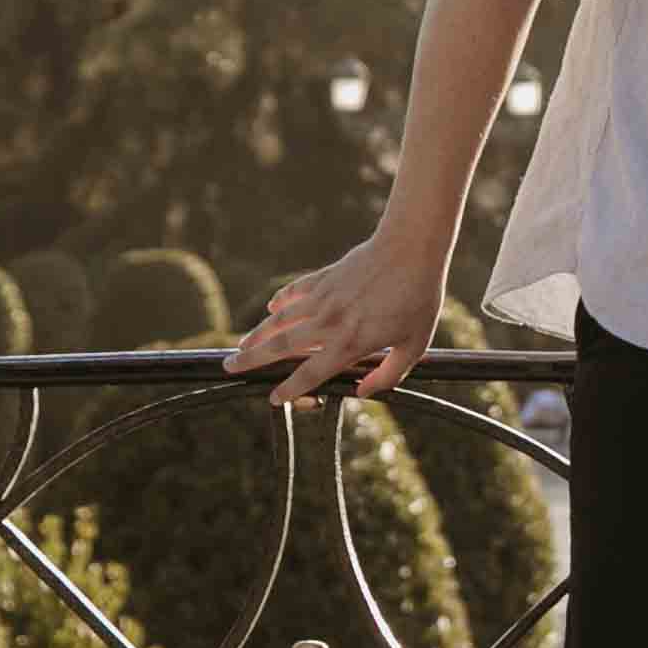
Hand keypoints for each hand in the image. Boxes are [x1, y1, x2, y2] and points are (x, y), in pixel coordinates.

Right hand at [223, 235, 447, 406]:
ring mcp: (322, 298)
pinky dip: (281, 301)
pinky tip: (271, 308)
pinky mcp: (324, 277)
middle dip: (253, 360)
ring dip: (258, 334)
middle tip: (229, 368)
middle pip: (281, 346)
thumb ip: (388, 374)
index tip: (273, 398)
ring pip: (280, 320)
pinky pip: (295, 291)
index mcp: (350, 344)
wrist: (410, 250)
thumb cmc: (418, 298)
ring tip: (240, 346)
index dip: (290, 388)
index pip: (311, 373)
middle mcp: (328, 323)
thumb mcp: (414, 345)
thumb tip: (363, 392)